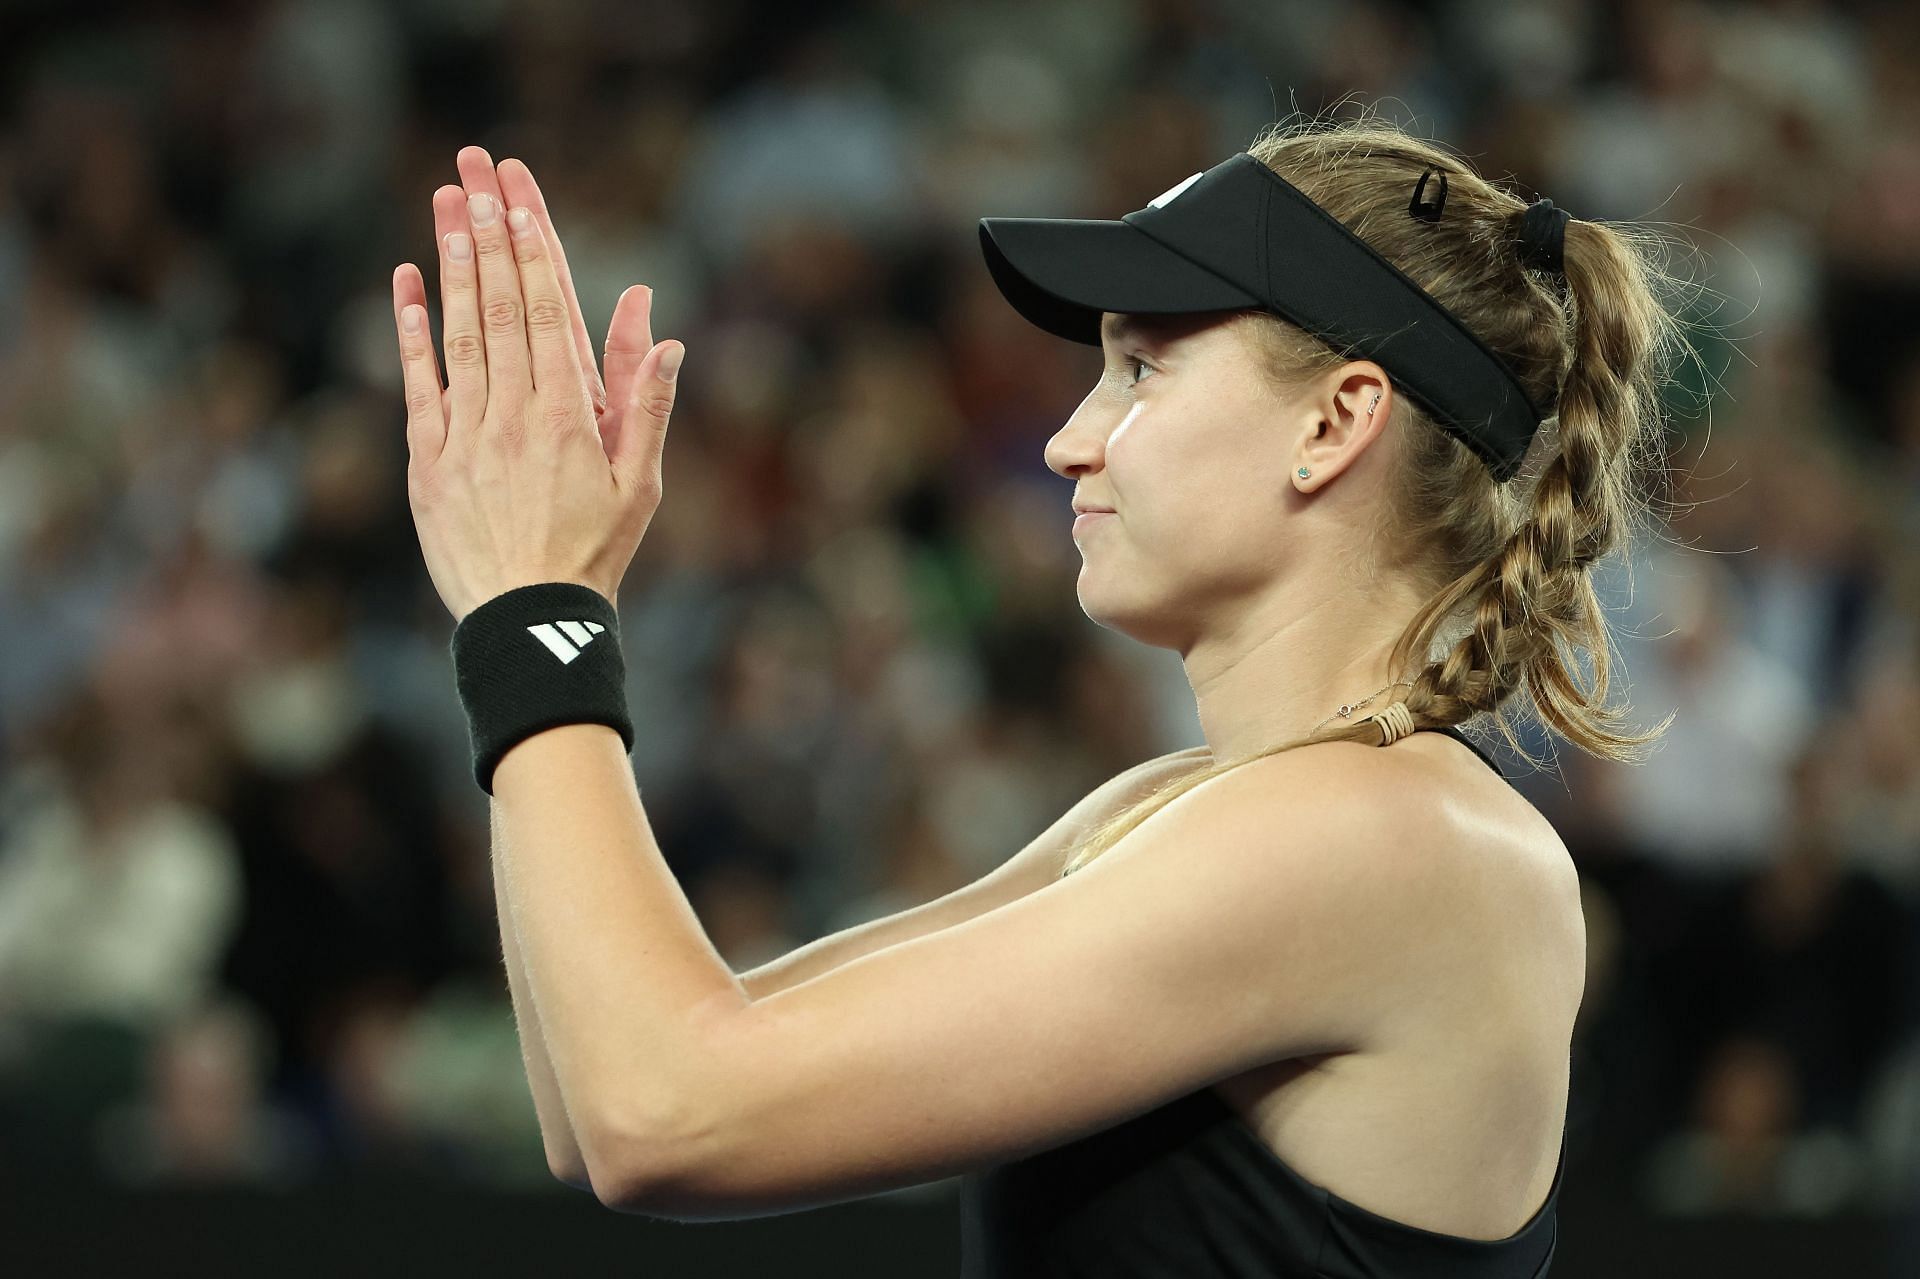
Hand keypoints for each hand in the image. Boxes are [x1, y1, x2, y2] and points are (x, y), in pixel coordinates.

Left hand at [391, 146, 684, 622]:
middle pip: (501, 305)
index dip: (531, 246)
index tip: (518, 194)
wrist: (529, 622)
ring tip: (447, 201)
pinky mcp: (428, 462)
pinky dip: (411, 329)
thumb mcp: (641, 482)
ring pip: (460, 332)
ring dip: (454, 262)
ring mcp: (466, 435)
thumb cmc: (594, 554)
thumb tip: (662, 333)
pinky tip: (408, 280)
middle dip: (489, 230)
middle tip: (477, 169)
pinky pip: (418, 383)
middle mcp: (514, 414)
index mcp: (569, 416)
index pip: (548, 311)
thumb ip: (647, 403)